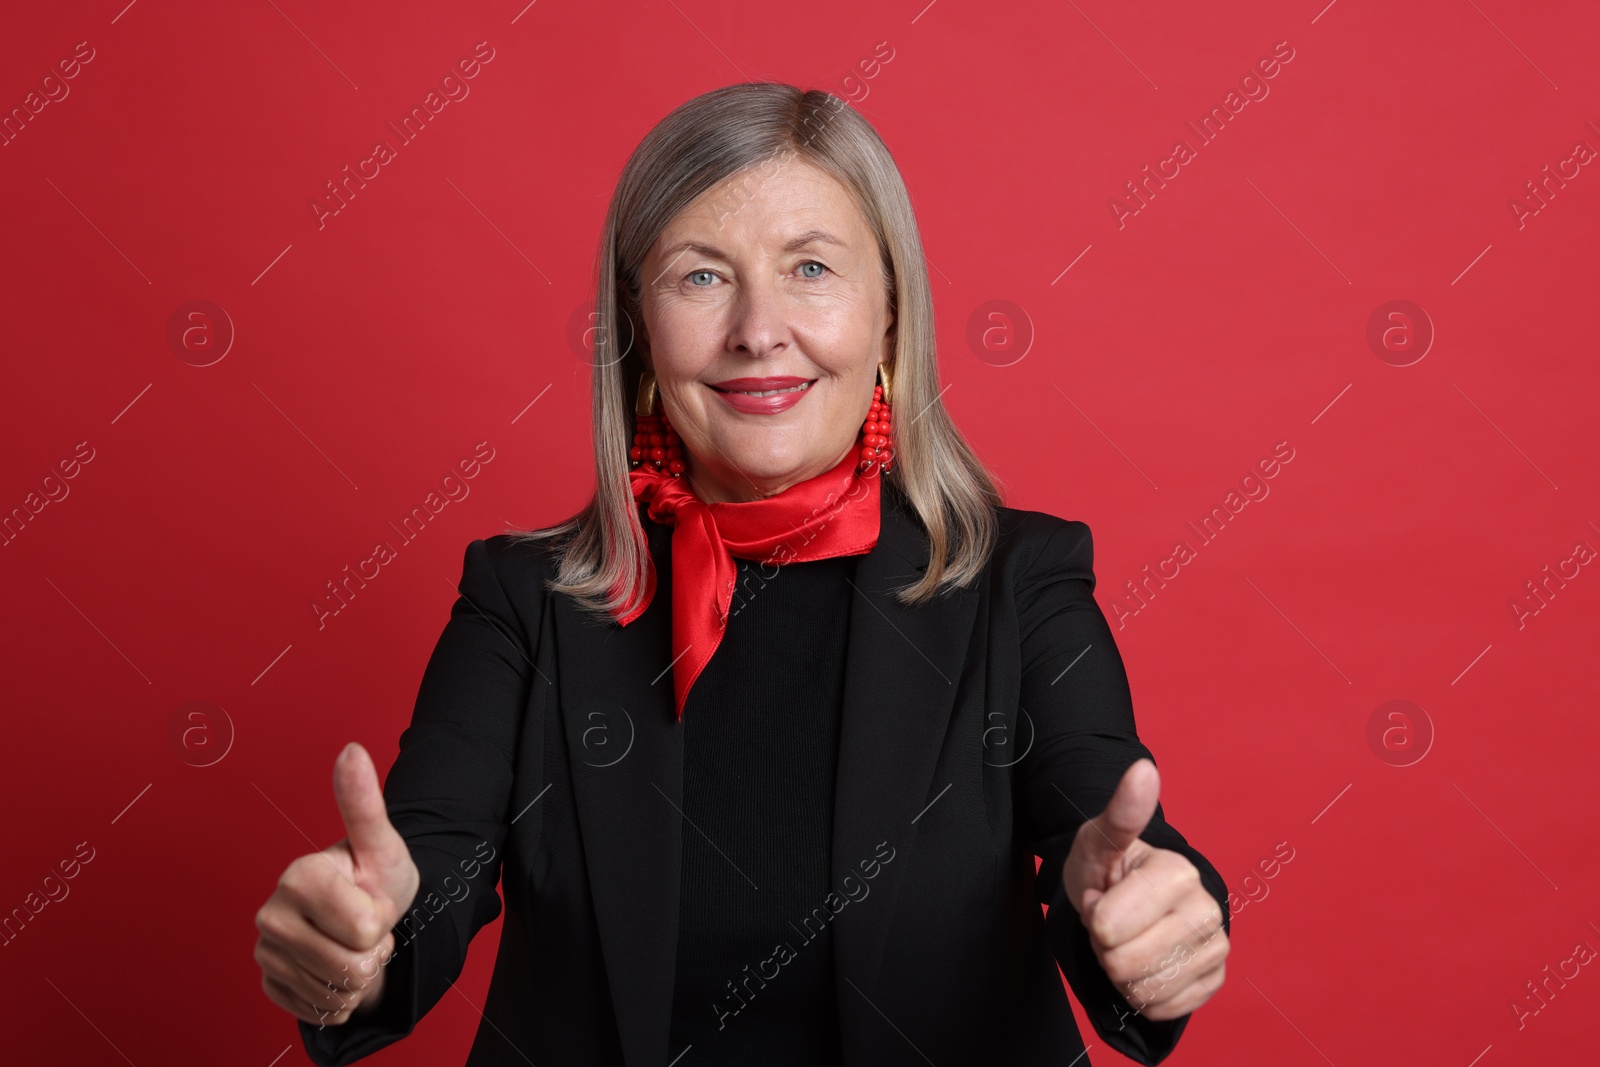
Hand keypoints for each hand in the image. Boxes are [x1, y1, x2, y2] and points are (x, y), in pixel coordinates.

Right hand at [255, 742, 420, 1026]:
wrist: (366, 915)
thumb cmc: (374, 878)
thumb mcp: (381, 845)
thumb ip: (364, 803)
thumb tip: (352, 749)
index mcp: (298, 875)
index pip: (366, 928)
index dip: (382, 921)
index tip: (370, 899)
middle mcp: (270, 914)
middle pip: (351, 967)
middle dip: (373, 953)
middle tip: (365, 927)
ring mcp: (265, 952)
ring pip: (337, 993)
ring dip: (359, 977)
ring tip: (351, 944)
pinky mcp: (268, 984)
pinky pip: (319, 1011)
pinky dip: (339, 998)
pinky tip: (335, 968)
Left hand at [1060, 758, 1228, 1021]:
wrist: (1131, 900)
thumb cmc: (1109, 869)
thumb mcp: (1098, 841)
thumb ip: (1120, 813)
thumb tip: (1143, 769)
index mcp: (1178, 873)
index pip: (1106, 927)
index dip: (1093, 915)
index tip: (1105, 894)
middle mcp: (1208, 910)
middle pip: (1123, 963)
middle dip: (1106, 946)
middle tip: (1116, 920)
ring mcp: (1217, 947)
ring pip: (1143, 990)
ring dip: (1123, 971)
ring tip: (1130, 938)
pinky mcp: (1215, 979)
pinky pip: (1163, 1008)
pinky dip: (1143, 993)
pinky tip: (1147, 962)